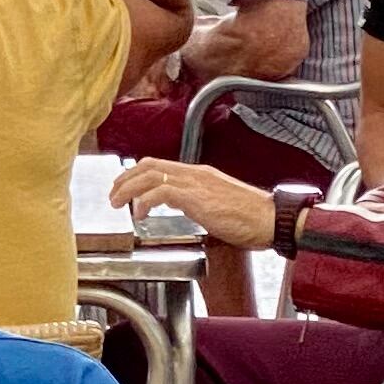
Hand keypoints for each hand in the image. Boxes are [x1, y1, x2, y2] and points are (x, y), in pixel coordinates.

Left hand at [106, 157, 273, 248]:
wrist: (271, 218)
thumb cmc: (252, 217)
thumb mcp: (220, 204)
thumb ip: (199, 201)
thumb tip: (186, 207)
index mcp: (200, 174)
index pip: (160, 164)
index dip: (137, 173)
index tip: (125, 186)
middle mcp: (195, 174)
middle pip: (149, 165)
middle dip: (125, 178)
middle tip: (113, 194)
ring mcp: (196, 184)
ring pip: (150, 175)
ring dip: (128, 189)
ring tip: (117, 203)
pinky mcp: (196, 198)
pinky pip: (161, 193)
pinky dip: (144, 201)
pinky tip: (139, 214)